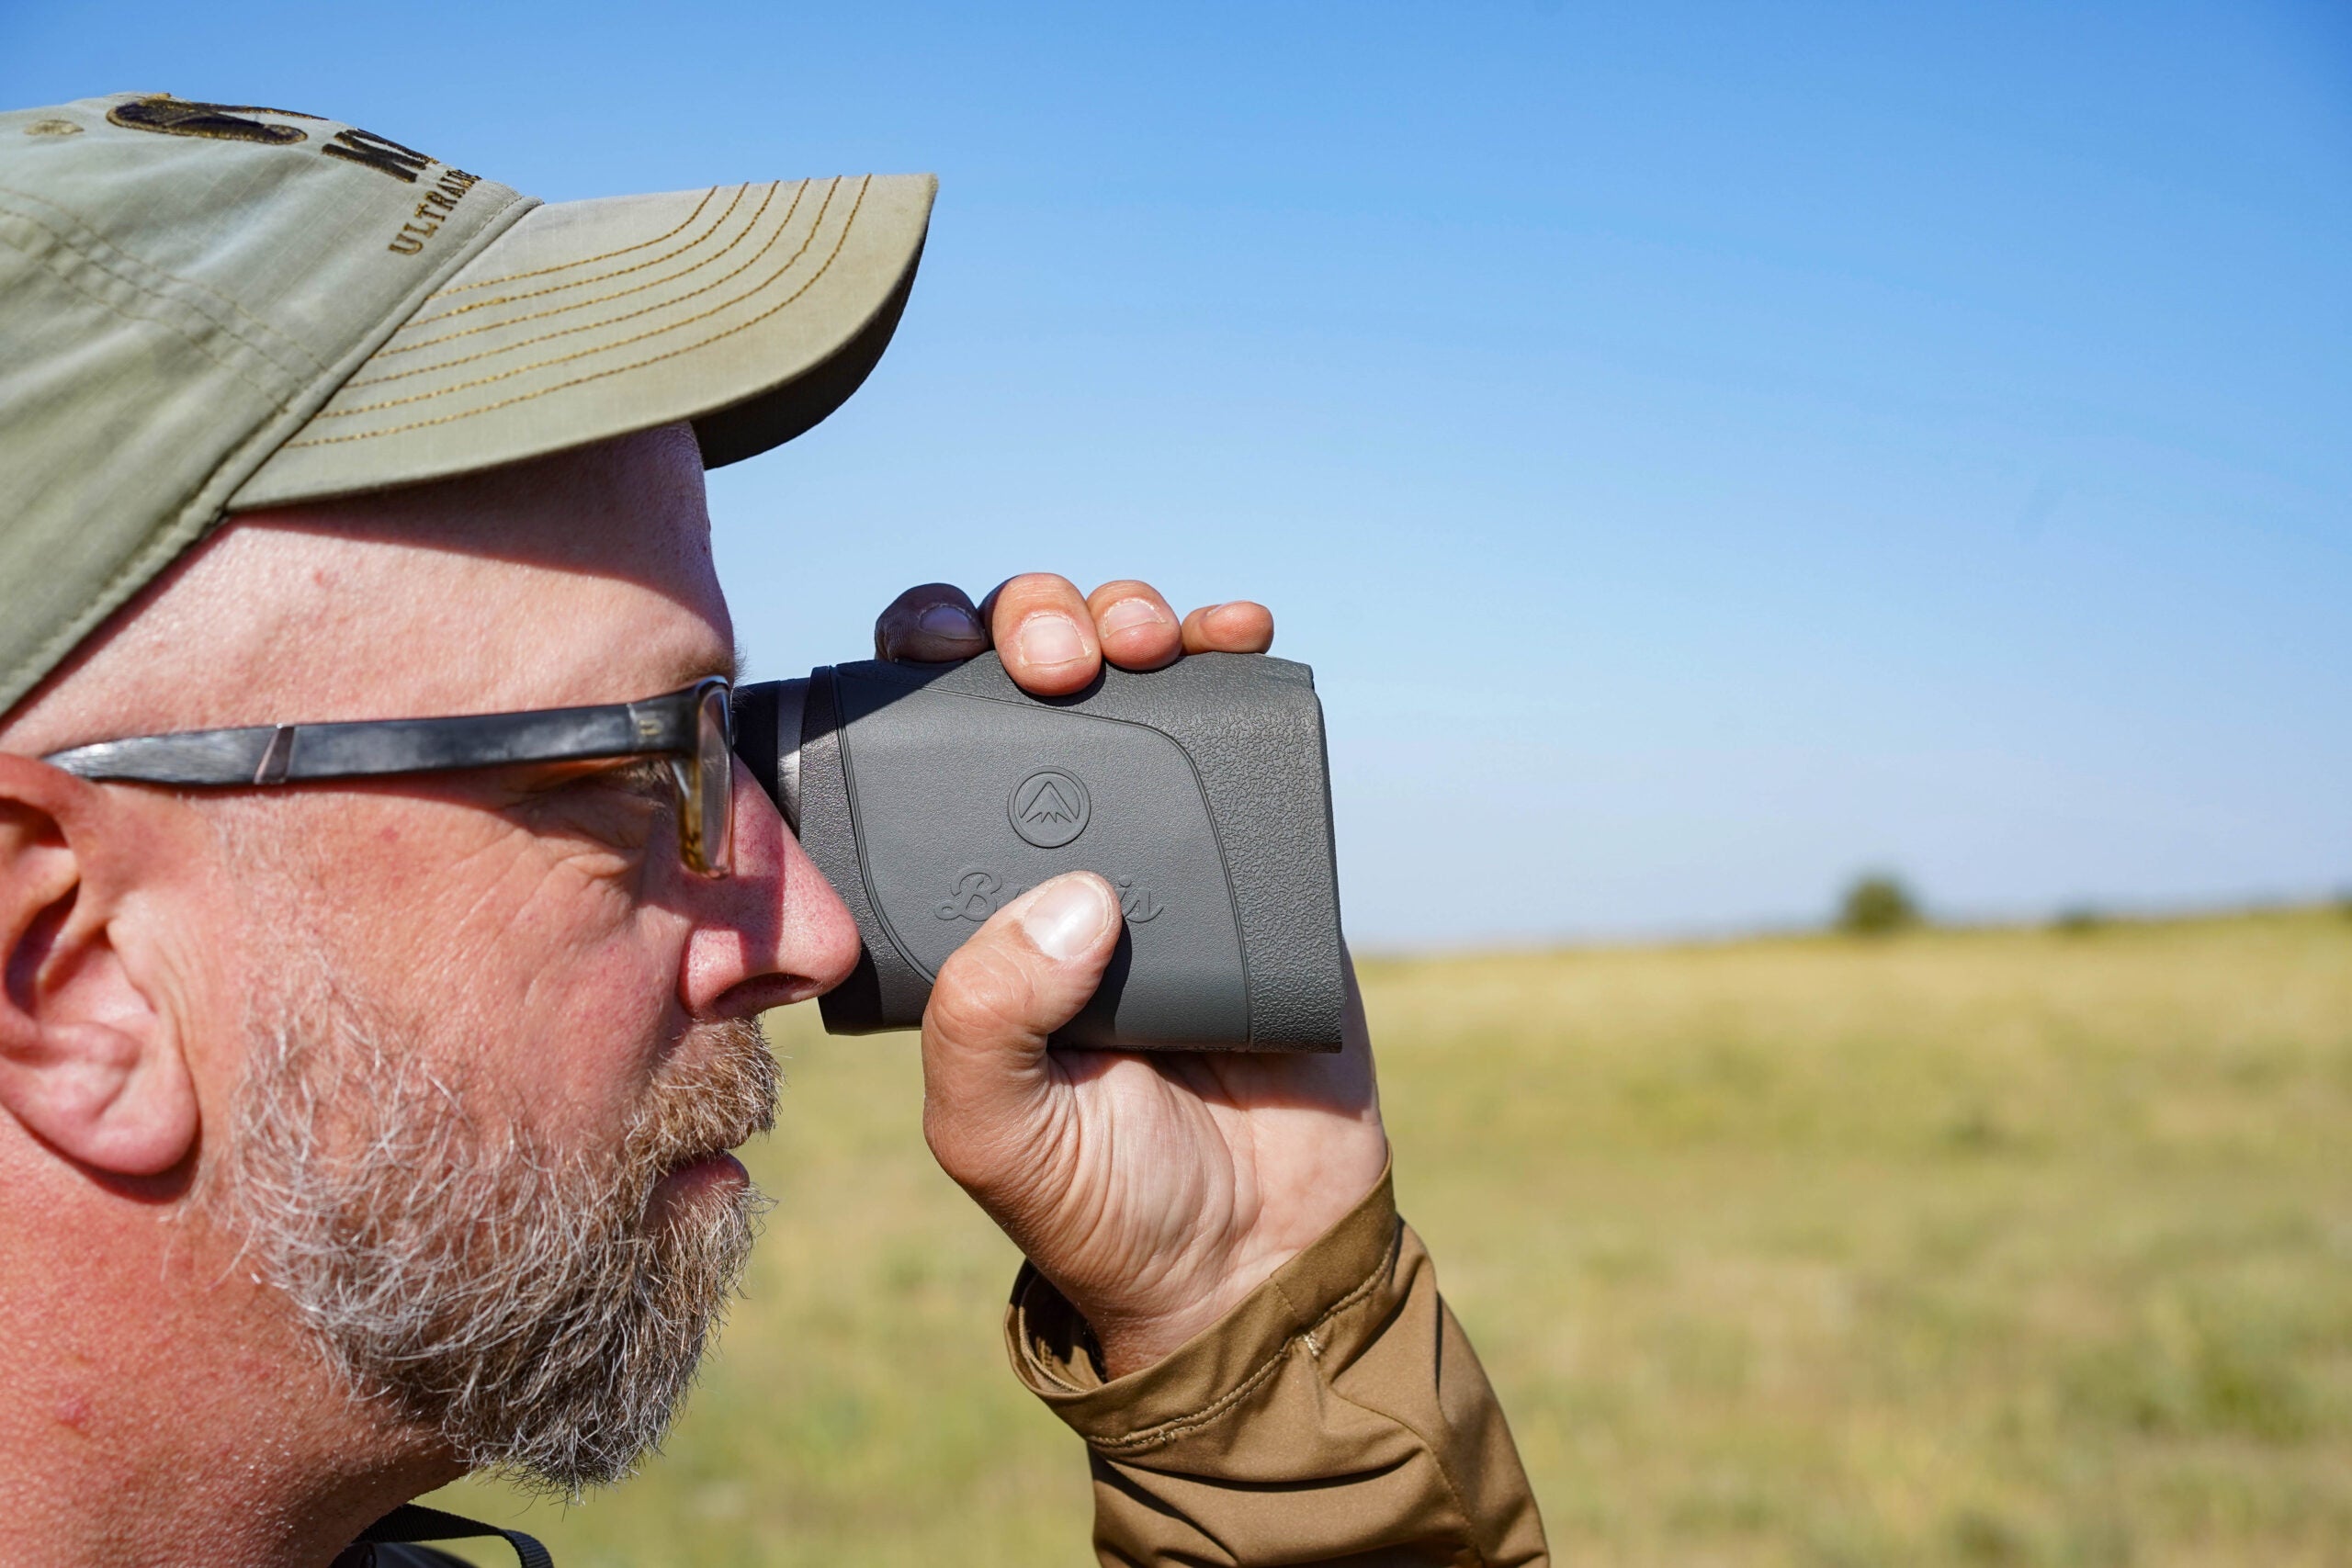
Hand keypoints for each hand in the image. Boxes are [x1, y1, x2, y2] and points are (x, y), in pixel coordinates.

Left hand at [871, 575, 1387, 1377]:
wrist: (1258, 1252)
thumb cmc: (1099, 1199)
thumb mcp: (992, 1125)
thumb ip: (985, 1019)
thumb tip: (1078, 898)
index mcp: (954, 898)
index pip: (910, 744)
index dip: (915, 667)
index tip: (941, 648)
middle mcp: (1043, 850)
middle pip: (1020, 681)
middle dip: (1032, 624)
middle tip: (1059, 658)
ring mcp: (1154, 843)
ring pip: (1126, 682)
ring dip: (1128, 619)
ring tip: (1148, 636)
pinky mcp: (1253, 853)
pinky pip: (1242, 729)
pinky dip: (1235, 659)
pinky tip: (1236, 632)